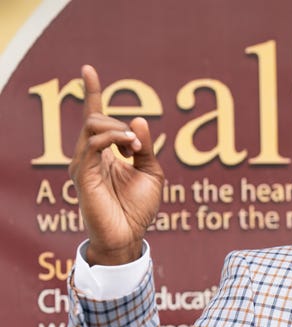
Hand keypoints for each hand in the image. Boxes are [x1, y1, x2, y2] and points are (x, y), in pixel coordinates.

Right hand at [68, 65, 163, 264]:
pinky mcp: (83, 174)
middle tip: (138, 146)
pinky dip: (112, 138)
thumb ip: (145, 148)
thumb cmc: (139, 209)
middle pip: (96, 118)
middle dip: (121, 124)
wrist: (129, 236)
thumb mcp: (151, 174)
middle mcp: (91, 156)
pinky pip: (92, 143)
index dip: (92, 91)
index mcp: (106, 153)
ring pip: (92, 126)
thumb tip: (139, 120)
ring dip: (119, 130)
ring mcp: (84, 164)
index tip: (88, 68)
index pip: (95, 116)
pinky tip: (128, 148)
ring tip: (134, 147)